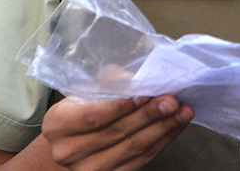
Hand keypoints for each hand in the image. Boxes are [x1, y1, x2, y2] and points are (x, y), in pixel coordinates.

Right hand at [41, 95, 193, 170]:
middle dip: (149, 115)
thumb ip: (110, 81)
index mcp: (58, 125)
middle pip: (116, 132)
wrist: (74, 143)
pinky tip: (175, 125)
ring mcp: (89, 169)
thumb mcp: (87, 91)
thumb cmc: (84, 109)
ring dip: (162, 128)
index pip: (93, 116)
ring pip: (133, 148)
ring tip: (182, 111)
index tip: (146, 93)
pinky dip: (162, 140)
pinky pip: (142, 159)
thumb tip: (139, 78)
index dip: (121, 106)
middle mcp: (69, 152)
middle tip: (171, 100)